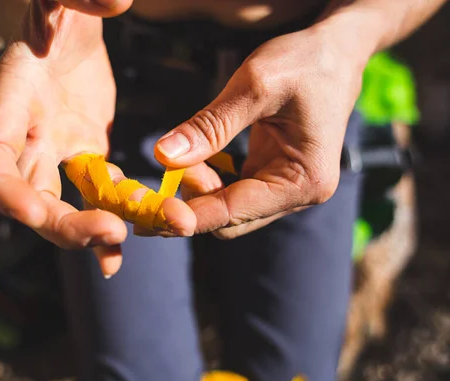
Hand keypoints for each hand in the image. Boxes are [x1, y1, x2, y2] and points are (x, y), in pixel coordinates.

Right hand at [0, 1, 192, 275]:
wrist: (70, 22)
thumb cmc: (61, 5)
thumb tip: (116, 0)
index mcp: (12, 102)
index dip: (3, 189)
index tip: (32, 213)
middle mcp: (27, 135)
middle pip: (30, 195)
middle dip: (62, 223)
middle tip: (111, 233)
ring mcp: (55, 148)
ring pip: (62, 203)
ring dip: (88, 230)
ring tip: (121, 246)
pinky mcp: (84, 151)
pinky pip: (95, 193)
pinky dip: (110, 217)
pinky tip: (127, 241)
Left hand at [154, 27, 367, 238]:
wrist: (333, 52)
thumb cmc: (304, 63)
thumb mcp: (254, 86)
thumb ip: (210, 126)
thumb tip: (163, 157)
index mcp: (304, 181)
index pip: (235, 213)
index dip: (191, 216)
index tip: (153, 212)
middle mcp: (298, 195)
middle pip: (230, 221)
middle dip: (193, 201)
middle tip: (168, 169)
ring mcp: (285, 188)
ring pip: (227, 209)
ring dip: (198, 190)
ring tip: (183, 157)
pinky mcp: (272, 177)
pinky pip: (232, 193)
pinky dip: (208, 181)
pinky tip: (195, 159)